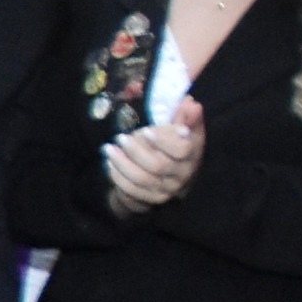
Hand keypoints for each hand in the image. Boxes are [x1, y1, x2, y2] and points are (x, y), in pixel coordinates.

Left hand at [104, 98, 206, 213]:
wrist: (170, 173)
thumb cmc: (175, 144)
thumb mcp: (185, 128)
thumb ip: (186, 116)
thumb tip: (190, 103)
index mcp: (193, 153)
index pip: (182, 149)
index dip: (163, 141)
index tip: (146, 131)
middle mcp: (182, 174)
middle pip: (158, 165)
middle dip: (135, 150)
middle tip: (120, 137)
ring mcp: (167, 188)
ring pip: (142, 178)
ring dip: (122, 163)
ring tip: (108, 149)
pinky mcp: (152, 198)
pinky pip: (132, 190)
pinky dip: (118, 176)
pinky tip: (109, 163)